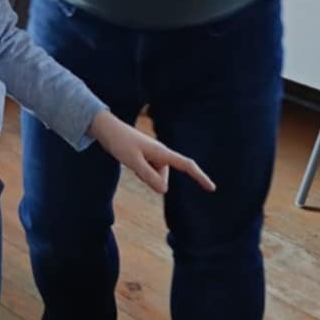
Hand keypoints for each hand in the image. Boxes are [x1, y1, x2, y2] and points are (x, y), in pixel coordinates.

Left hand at [90, 111, 215, 196]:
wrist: (107, 129)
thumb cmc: (120, 143)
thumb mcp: (133, 162)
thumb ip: (148, 176)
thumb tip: (164, 190)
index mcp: (162, 152)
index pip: (186, 165)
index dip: (199, 177)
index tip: (211, 188)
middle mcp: (161, 153)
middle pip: (164, 176)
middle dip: (152, 179)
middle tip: (134, 164)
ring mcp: (154, 155)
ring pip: (155, 176)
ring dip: (145, 175)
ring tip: (131, 159)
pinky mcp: (146, 157)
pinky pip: (148, 172)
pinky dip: (141, 172)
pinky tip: (130, 160)